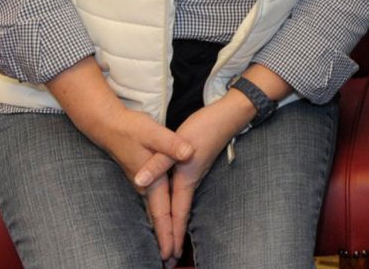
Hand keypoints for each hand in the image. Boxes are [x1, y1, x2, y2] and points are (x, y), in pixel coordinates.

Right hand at [75, 98, 192, 260]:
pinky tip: (160, 222)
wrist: (108, 125)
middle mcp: (145, 185)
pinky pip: (152, 203)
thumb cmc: (131, 128)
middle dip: (164, 239)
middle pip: (158, 218)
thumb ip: (171, 145)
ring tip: (167, 249)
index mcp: (150, 179)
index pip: (162, 211)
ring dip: (162, 229)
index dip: (167, 232)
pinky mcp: (142, 177)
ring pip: (154, 211)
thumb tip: (187, 154)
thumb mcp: (154, 132)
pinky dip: (158, 216)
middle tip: (169, 262)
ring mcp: (142, 182)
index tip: (170, 253)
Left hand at [159, 94, 253, 260]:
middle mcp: (191, 180)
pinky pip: (184, 195)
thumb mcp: (175, 143)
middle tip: (170, 260)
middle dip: (175, 237)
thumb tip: (139, 182)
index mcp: (185, 178)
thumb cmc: (204, 127)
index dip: (171, 234)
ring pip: (183, 206)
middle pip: (181, 214)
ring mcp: (194, 174)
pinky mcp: (194, 166)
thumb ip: (157, 164)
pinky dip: (179, 209)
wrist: (229, 115)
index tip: (169, 255)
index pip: (176, 213)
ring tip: (173, 242)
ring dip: (177, 225)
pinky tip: (176, 209)